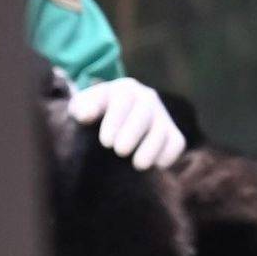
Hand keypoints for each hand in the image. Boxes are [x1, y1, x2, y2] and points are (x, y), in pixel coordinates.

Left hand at [69, 77, 185, 169]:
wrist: (115, 126)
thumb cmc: (96, 117)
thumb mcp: (82, 109)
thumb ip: (80, 109)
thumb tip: (85, 116)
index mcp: (124, 89)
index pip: (123, 100)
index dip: (116, 121)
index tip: (105, 142)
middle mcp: (147, 98)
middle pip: (144, 114)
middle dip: (133, 133)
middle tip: (120, 151)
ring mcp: (163, 117)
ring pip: (162, 130)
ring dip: (151, 149)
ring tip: (138, 165)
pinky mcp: (174, 135)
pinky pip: (176, 143)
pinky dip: (168, 155)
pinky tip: (155, 166)